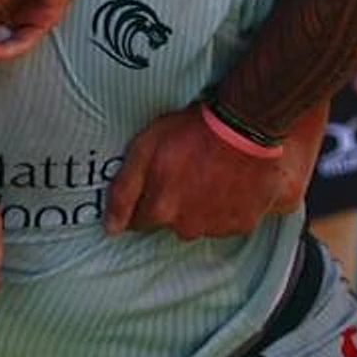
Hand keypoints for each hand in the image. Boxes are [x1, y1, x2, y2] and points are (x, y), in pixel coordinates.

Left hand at [105, 104, 303, 239]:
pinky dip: (226, 207)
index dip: (146, 199)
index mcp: (161, 210)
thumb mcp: (145, 149)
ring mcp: (217, 227)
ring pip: (200, 223)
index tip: (157, 180)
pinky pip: (227, 221)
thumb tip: (111, 228)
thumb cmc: (193, 132)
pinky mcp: (243, 223)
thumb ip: (123, 191)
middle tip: (187, 171)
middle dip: (175, 203)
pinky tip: (229, 183)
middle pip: (172, 223)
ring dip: (201, 206)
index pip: (140, 221)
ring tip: (211, 174)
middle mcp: (187, 227)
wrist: (246, 127)